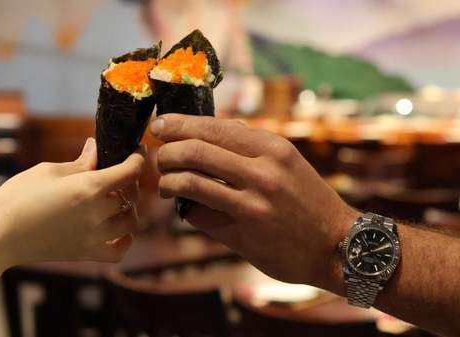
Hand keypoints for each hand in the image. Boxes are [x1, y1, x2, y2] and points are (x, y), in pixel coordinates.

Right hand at [0, 138, 144, 266]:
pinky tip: (116, 230)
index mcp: (89, 187)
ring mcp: (93, 237)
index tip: (136, 152)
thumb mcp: (49, 171)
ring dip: (128, 209)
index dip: (137, 158)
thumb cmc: (17, 197)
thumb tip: (95, 149)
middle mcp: (97, 213)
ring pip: (130, 222)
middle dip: (128, 181)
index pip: (131, 171)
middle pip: (131, 196)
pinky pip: (118, 251)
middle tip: (116, 173)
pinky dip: (124, 240)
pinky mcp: (84, 253)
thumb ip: (80, 162)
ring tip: (114, 200)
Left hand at [151, 114, 358, 287]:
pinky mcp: (243, 234)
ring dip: (168, 182)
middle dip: (166, 153)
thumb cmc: (308, 200)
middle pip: (194, 152)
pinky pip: (198, 216)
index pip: (213, 127)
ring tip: (166, 185)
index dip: (179, 124)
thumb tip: (206, 129)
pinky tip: (189, 210)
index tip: (160, 125)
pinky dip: (187, 210)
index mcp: (272, 148)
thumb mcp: (287, 162)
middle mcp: (262, 172)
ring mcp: (252, 205)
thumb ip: (249, 146)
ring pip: (189, 183)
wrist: (337, 246)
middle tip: (159, 158)